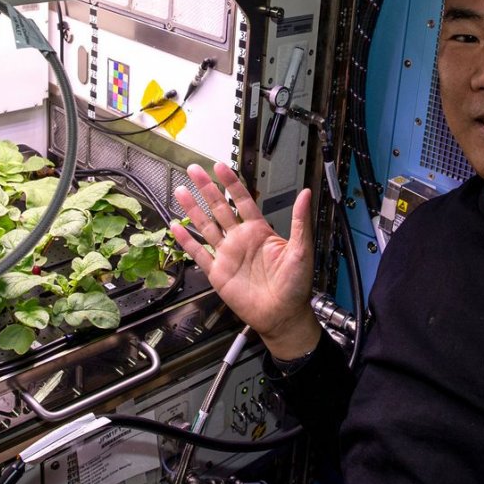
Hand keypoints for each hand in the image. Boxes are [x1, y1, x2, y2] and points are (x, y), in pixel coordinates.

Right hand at [170, 162, 320, 359]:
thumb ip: (300, 221)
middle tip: (194, 170)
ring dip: (193, 208)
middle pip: (219, 208)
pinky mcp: (218, 273)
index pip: (242, 200)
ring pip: (206, 226)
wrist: (282, 316)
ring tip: (181, 191)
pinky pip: (199, 253)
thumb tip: (307, 195)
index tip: (221, 167)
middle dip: (206, 188)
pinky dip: (187, 241)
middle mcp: (241, 240)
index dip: (231, 183)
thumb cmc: (296, 286)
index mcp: (259, 232)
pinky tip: (176, 227)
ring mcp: (227, 255)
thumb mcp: (301, 250)